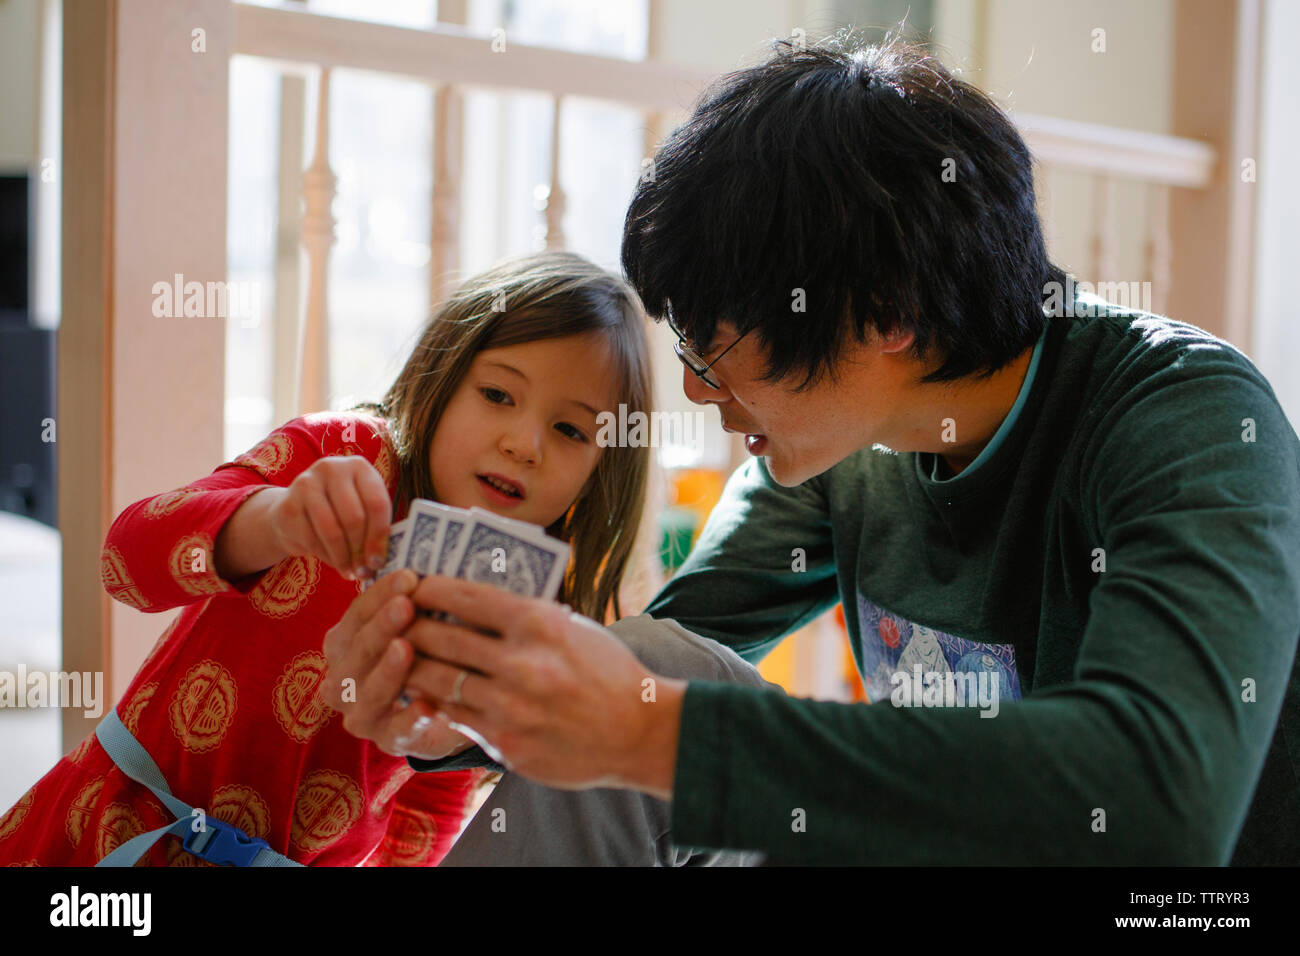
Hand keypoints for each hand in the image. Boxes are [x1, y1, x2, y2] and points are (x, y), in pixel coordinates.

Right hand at [268, 454, 391, 580]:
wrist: (295, 510)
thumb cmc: (339, 511)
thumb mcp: (363, 509)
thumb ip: (376, 527)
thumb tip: (380, 561)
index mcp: (359, 466)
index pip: (376, 503)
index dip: (380, 537)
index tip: (379, 562)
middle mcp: (332, 468)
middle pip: (354, 517)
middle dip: (360, 550)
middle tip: (364, 571)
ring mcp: (306, 484)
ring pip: (332, 531)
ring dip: (343, 558)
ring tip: (350, 571)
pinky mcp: (287, 505)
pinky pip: (311, 540)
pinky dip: (325, 557)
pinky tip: (333, 562)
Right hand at [321, 569, 473, 760]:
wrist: (444, 709)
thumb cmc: (427, 654)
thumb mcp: (416, 625)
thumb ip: (412, 601)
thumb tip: (427, 568)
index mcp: (342, 644)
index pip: (356, 614)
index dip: (379, 595)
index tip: (409, 576)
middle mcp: (341, 679)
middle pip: (356, 651)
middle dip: (380, 626)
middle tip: (406, 605)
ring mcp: (361, 714)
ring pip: (366, 693)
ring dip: (386, 670)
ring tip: (406, 649)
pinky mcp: (388, 742)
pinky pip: (396, 732)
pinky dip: (409, 719)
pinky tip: (425, 705)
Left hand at [401, 575, 685, 794]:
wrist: (639, 730)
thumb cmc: (607, 671)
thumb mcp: (571, 626)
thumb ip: (524, 615)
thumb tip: (470, 598)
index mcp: (538, 623)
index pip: (465, 596)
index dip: (429, 588)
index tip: (413, 583)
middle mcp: (521, 662)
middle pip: (440, 637)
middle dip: (409, 626)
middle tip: (394, 619)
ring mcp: (510, 707)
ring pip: (438, 680)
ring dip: (412, 665)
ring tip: (400, 655)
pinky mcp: (506, 742)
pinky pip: (455, 716)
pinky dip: (435, 701)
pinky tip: (426, 691)